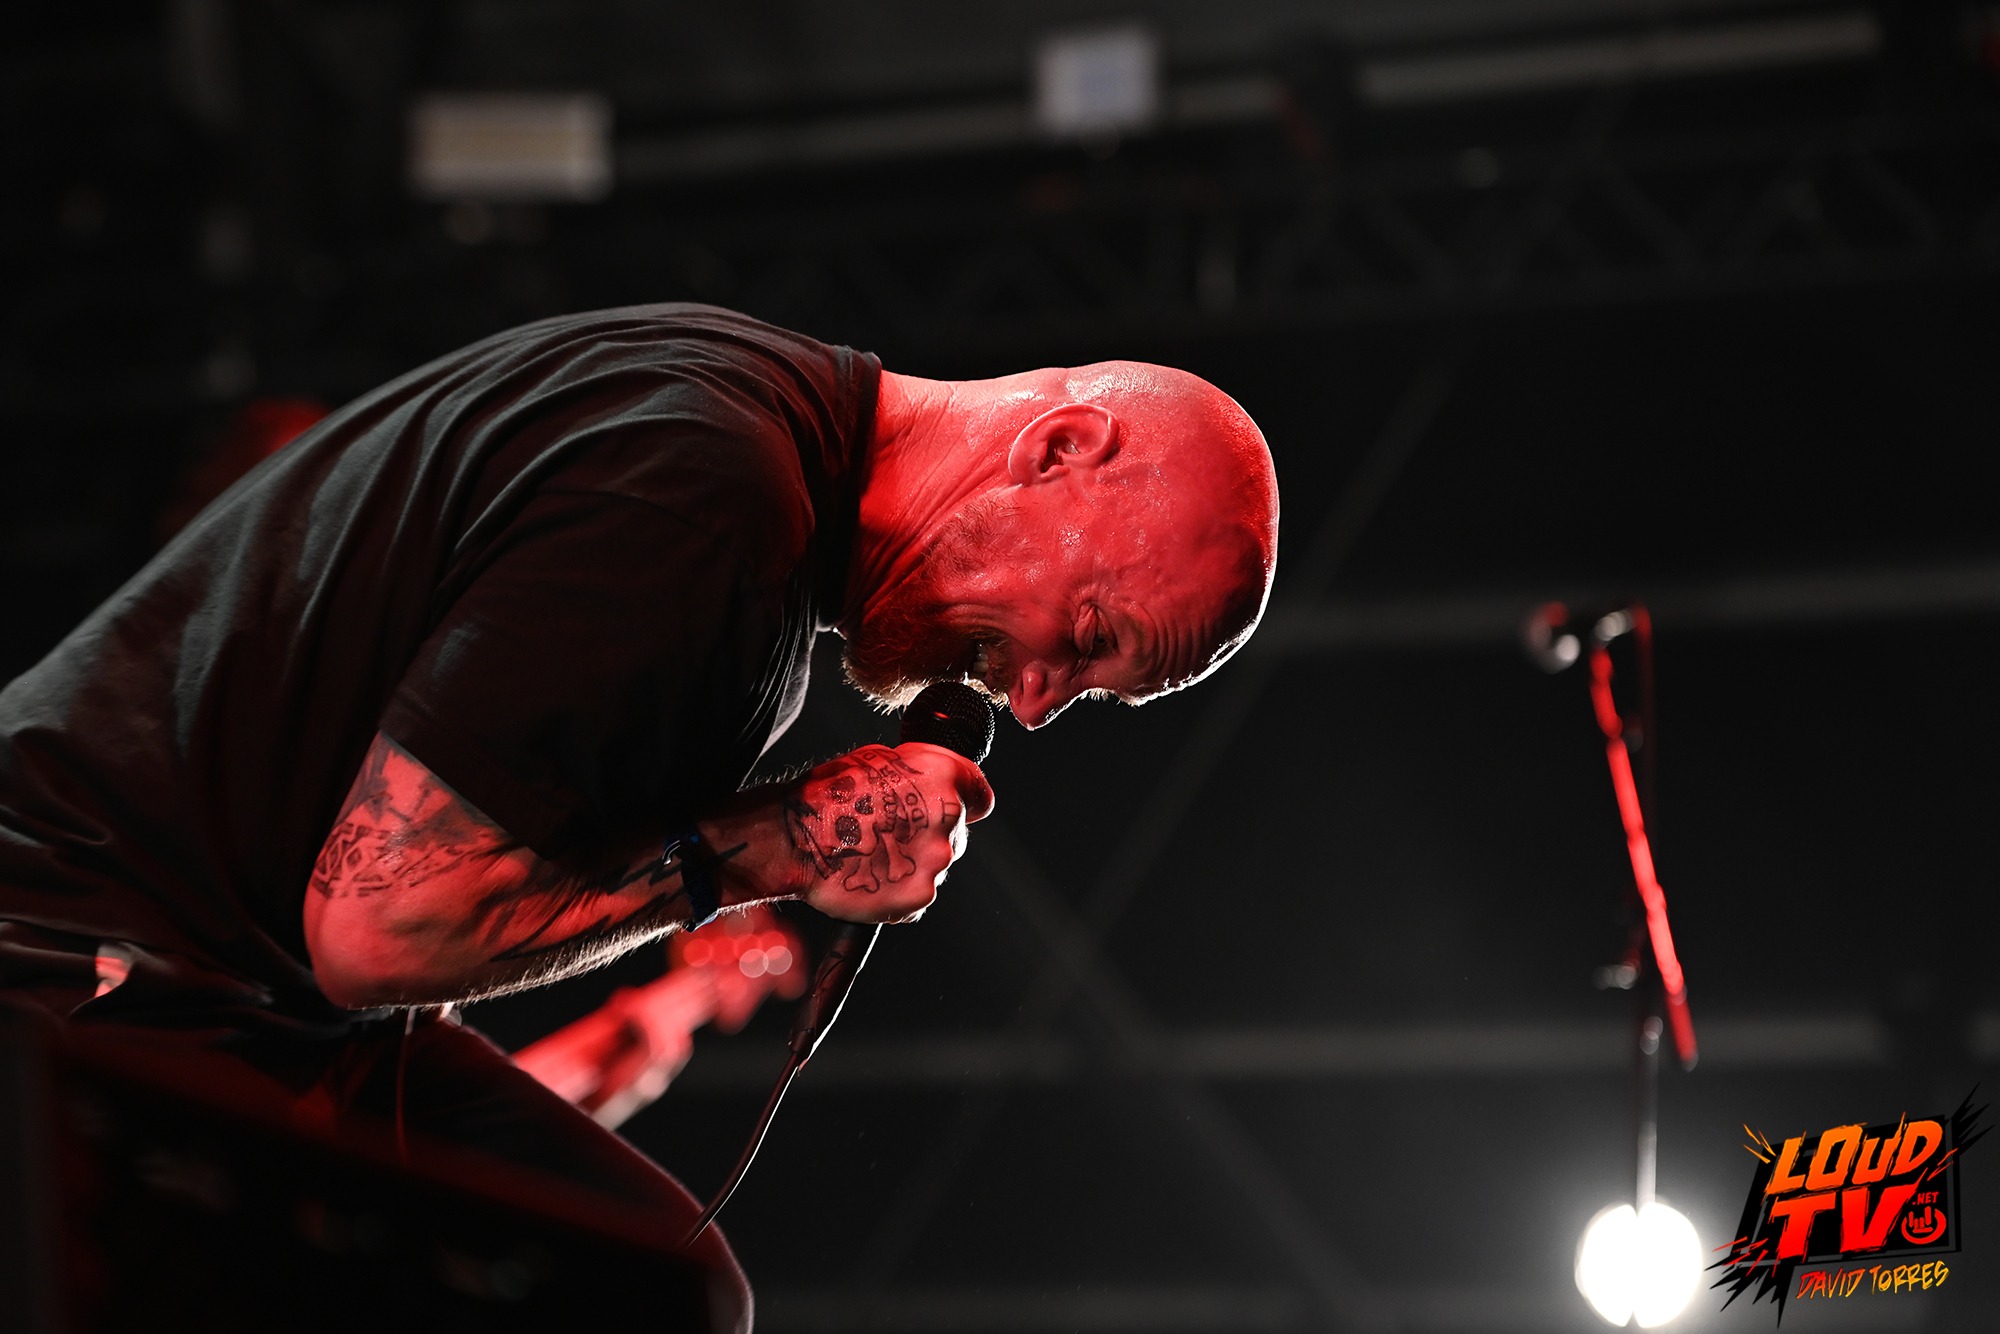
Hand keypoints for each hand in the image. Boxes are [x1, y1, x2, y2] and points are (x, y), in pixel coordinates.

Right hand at [784, 743, 993, 924]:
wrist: (795, 838)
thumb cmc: (829, 794)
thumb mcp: (880, 760)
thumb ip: (922, 773)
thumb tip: (937, 783)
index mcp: (944, 779)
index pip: (981, 797)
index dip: (967, 801)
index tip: (952, 806)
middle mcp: (948, 820)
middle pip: (956, 835)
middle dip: (930, 835)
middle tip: (890, 834)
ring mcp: (935, 862)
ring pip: (935, 866)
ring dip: (913, 864)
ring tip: (873, 856)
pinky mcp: (919, 896)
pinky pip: (917, 895)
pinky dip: (899, 892)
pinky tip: (871, 877)